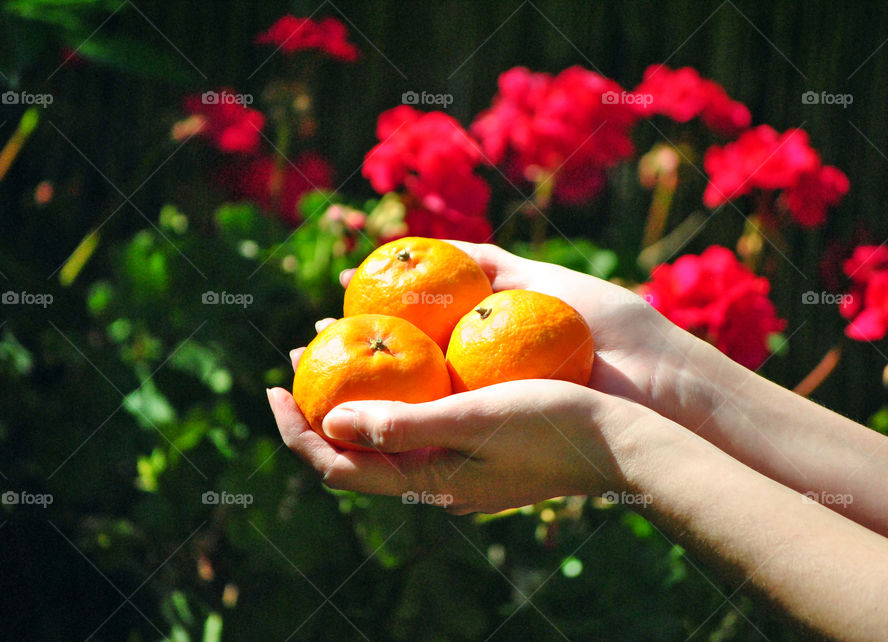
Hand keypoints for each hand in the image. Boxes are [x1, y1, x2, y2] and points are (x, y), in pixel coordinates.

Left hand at [268, 379, 656, 513]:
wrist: (623, 441)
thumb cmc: (552, 425)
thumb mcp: (472, 420)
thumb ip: (401, 426)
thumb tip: (329, 425)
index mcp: (428, 482)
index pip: (338, 467)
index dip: (295, 431)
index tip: (271, 385)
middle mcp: (436, 481)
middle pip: (355, 450)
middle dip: (315, 409)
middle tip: (292, 359)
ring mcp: (458, 467)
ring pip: (386, 433)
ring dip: (353, 397)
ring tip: (332, 352)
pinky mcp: (479, 446)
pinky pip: (418, 422)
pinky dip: (393, 394)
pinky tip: (399, 360)